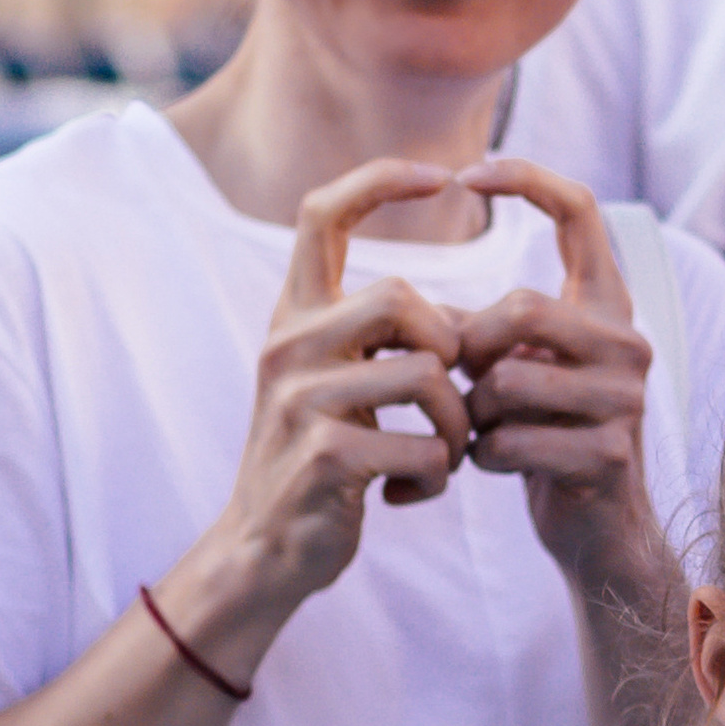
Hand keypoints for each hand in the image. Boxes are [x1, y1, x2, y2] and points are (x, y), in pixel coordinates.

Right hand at [211, 158, 475, 629]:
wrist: (267, 550)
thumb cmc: (324, 461)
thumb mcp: (338, 384)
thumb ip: (379, 340)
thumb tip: (457, 318)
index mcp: (295, 317)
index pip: (321, 215)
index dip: (378, 180)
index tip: (439, 174)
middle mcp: (288, 345)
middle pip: (402, 297)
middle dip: (450, 348)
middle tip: (449, 398)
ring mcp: (301, 400)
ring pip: (428, 376)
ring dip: (455, 424)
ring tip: (437, 455)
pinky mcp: (325, 456)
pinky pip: (425, 444)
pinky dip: (438, 474)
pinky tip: (411, 492)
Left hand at [452, 159, 662, 595]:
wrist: (599, 531)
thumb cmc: (546, 437)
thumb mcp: (522, 367)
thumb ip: (487, 326)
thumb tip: (415, 301)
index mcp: (608, 306)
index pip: (580, 212)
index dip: (526, 180)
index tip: (468, 172)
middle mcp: (627, 343)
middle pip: (522, 308)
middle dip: (473, 348)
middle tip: (467, 379)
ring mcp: (626, 400)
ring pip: (506, 383)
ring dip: (475, 414)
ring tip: (486, 431)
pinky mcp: (608, 455)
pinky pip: (510, 442)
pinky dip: (485, 459)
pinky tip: (501, 467)